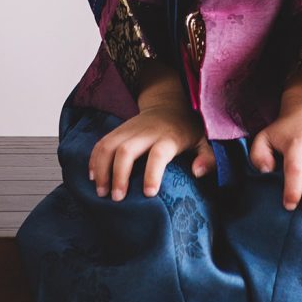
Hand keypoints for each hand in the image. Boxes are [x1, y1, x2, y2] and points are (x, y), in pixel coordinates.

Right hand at [88, 98, 215, 200]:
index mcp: (169, 137)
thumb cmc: (188, 128)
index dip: (152, 173)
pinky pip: (101, 142)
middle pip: (126, 150)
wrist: (170, 103)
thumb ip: (208, 157)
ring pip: (108, 145)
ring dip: (101, 169)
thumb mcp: (204, 140)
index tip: (148, 193)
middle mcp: (146, 132)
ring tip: (101, 192)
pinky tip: (93, 177)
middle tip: (116, 198)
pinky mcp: (119, 130)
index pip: (158, 154)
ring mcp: (130, 129)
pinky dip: (94, 160)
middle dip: (118, 175)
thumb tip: (198, 173)